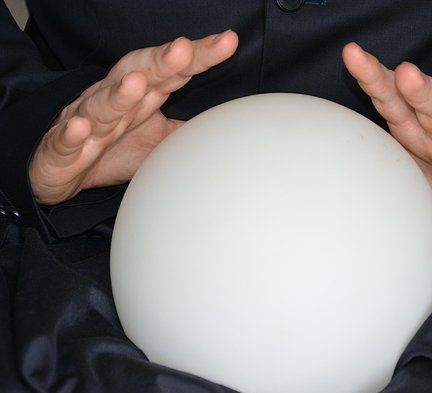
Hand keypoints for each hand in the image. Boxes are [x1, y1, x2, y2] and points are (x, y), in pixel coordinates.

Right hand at [29, 30, 238, 204]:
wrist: (61, 169)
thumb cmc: (112, 148)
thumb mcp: (159, 140)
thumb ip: (188, 129)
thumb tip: (224, 126)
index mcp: (142, 96)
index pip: (174, 71)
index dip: (200, 56)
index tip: (228, 42)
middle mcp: (115, 101)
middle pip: (139, 73)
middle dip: (161, 61)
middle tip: (185, 49)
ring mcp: (87, 122)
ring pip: (102, 104)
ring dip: (119, 94)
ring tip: (137, 83)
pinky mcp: (61, 148)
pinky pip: (66, 139)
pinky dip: (72, 134)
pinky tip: (81, 128)